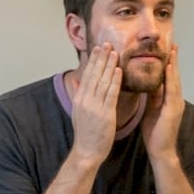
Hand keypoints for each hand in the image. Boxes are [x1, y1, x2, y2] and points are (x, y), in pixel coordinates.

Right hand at [70, 44, 122, 163]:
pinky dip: (115, 81)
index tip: (98, 48)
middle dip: (101, 58)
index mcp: (79, 98)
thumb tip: (75, 79)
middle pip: (94, 74)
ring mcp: (94, 107)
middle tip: (107, 43)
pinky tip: (119, 70)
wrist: (87, 151)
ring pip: (102, 81)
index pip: (87, 75)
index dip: (93, 60)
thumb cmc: (86, 133)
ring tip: (115, 52)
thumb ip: (78, 93)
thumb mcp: (77, 111)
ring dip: (109, 65)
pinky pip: (110, 94)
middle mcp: (85, 100)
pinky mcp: (105, 114)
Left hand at [142, 44, 184, 159]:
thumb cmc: (155, 133)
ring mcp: (176, 104)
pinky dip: (171, 78)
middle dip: (174, 60)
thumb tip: (148, 83)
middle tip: (173, 44)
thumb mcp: (151, 110)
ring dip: (174, 66)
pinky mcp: (173, 110)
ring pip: (175, 81)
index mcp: (169, 100)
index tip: (168, 51)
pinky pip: (172, 90)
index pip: (169, 79)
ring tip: (172, 51)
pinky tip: (168, 68)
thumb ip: (152, 97)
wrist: (160, 150)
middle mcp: (176, 100)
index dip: (169, 65)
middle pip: (174, 76)